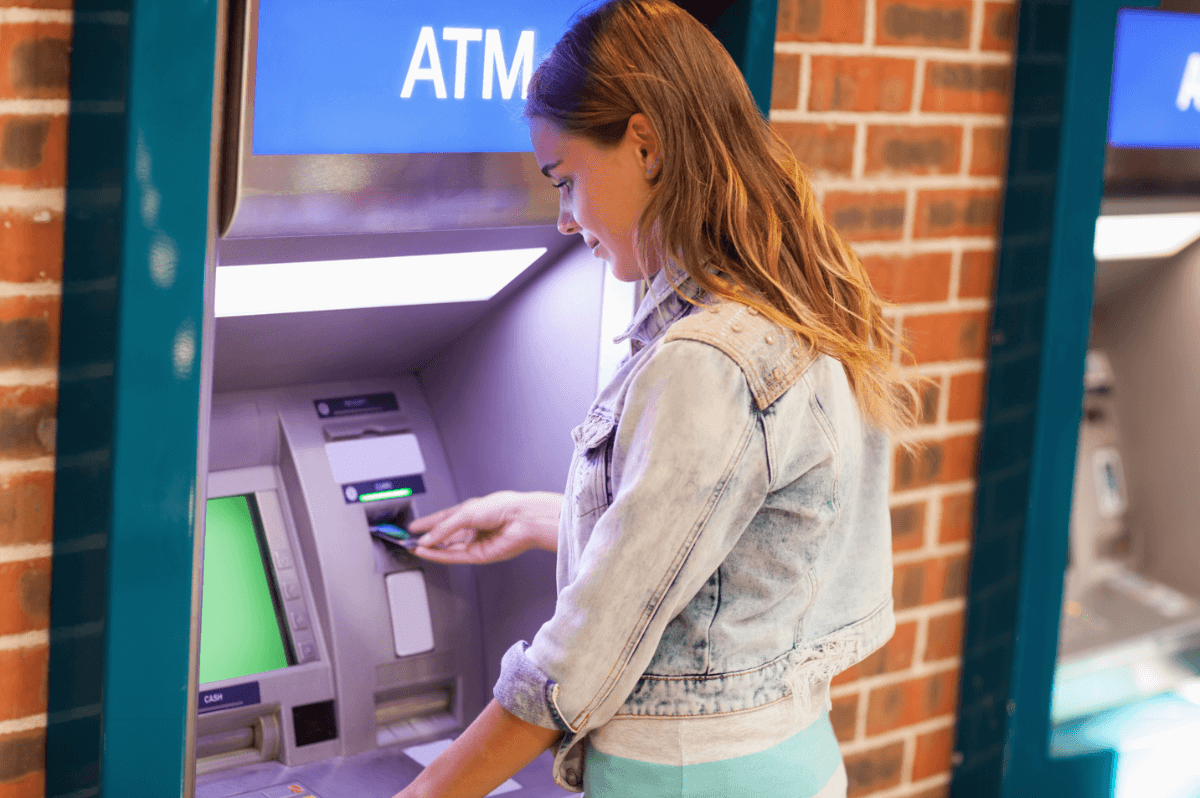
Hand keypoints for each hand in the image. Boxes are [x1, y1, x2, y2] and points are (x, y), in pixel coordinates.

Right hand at [407, 491, 562, 563]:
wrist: (523, 519)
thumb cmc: (503, 507)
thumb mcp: (466, 512)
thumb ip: (444, 527)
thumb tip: (428, 538)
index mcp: (471, 511)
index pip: (445, 519)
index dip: (428, 523)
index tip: (414, 527)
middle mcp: (473, 527)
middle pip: (445, 536)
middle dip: (428, 539)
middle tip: (410, 541)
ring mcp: (476, 542)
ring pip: (448, 548)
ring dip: (431, 549)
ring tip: (415, 548)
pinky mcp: (479, 555)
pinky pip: (455, 557)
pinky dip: (439, 555)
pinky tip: (427, 552)